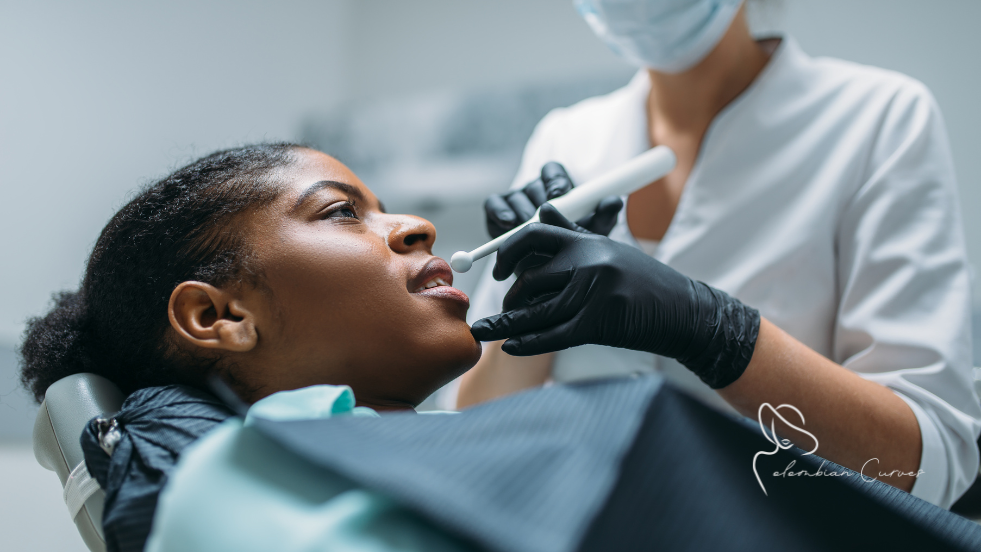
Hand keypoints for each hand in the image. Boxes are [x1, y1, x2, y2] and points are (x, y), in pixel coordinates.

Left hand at [470, 204, 759, 388]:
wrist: (687, 313)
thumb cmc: (646, 283)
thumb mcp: (610, 249)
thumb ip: (574, 231)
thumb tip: (544, 207)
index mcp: (589, 241)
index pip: (534, 235)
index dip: (508, 251)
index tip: (500, 270)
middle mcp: (589, 261)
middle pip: (530, 278)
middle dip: (509, 299)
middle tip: (499, 311)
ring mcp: (594, 292)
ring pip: (535, 311)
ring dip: (505, 326)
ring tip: (485, 332)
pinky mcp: (599, 322)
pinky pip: (551, 335)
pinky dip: (526, 344)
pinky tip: (508, 348)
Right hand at [484, 162, 623, 238]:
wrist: (546, 274)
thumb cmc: (570, 249)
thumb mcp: (590, 234)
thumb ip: (603, 217)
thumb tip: (615, 201)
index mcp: (557, 188)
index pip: (553, 171)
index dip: (556, 179)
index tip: (560, 193)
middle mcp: (535, 190)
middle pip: (534, 185)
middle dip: (539, 202)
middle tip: (545, 218)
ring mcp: (516, 199)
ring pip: (516, 197)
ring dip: (522, 212)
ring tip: (527, 228)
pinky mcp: (497, 211)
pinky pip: (493, 204)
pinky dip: (499, 212)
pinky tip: (509, 224)